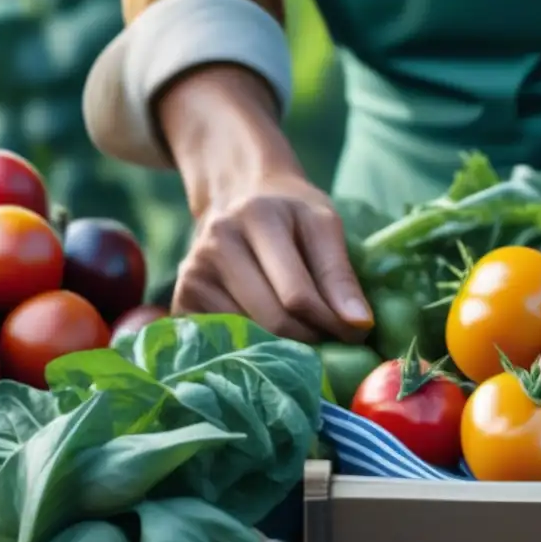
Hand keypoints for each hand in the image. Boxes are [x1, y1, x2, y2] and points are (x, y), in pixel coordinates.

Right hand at [173, 170, 371, 342]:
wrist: (236, 193)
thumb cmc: (289, 213)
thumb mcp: (322, 224)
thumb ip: (340, 274)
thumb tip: (359, 325)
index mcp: (257, 217)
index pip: (298, 295)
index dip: (332, 323)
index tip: (356, 333)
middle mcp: (217, 243)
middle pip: (275, 321)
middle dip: (312, 340)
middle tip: (332, 339)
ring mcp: (193, 273)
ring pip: (251, 338)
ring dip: (285, 347)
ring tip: (303, 332)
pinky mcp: (182, 299)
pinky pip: (226, 343)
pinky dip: (255, 347)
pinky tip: (269, 333)